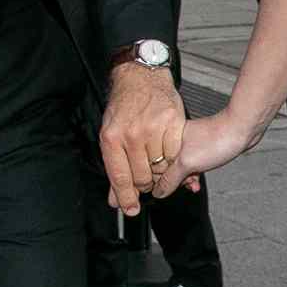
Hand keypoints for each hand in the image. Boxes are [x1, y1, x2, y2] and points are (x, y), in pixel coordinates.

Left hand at [99, 65, 185, 215]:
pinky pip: (175, 154)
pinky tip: (166, 147)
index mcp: (111, 139)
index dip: (126, 198)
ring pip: (160, 168)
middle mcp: (130, 134)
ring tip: (156, 157)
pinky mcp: (171, 122)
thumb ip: (115, 169)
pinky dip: (172, 156)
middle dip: (145, 182)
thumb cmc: (124, 107)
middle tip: (146, 175)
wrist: (140, 76)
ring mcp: (152, 128)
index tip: (131, 210)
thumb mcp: (111, 136)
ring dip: (160, 170)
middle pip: (142, 177)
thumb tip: (115, 199)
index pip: (119, 178)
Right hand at [151, 109, 258, 199]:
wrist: (242, 130)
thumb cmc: (216, 139)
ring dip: (186, 179)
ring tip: (194, 182)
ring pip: (178, 168)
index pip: (152, 165)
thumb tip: (157, 191)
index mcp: (166, 139)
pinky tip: (198, 179)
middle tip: (185, 183)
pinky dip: (194, 174)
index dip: (157, 180)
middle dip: (174, 180)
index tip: (164, 189)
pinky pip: (190, 166)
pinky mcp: (199, 149)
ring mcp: (187, 145)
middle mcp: (174, 141)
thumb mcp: (187, 164)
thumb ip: (169, 179)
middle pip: (164, 168)